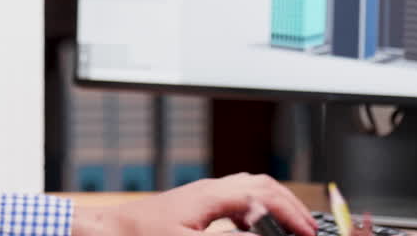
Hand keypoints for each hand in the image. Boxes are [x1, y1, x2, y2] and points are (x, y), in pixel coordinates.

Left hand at [72, 173, 316, 235]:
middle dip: (289, 205)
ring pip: (249, 189)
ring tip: (287, 229)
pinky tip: (252, 231)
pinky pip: (234, 200)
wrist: (107, 230)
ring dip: (272, 206)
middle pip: (261, 185)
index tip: (309, 233)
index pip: (265, 195)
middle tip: (306, 229)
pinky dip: (253, 211)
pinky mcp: (194, 205)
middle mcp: (209, 190)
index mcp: (211, 195)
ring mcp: (202, 195)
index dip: (292, 214)